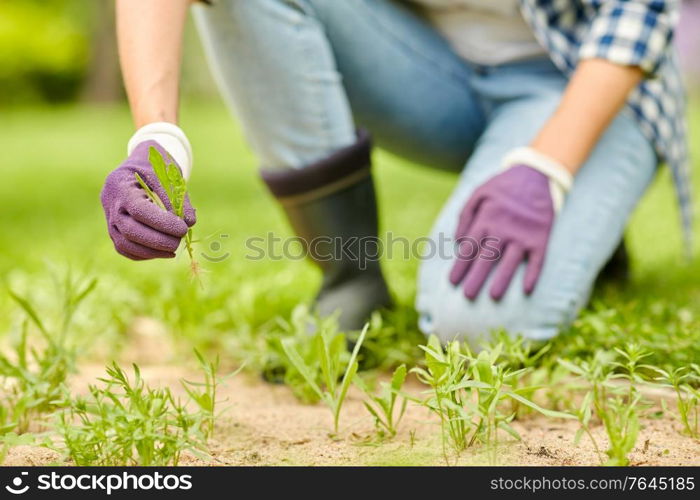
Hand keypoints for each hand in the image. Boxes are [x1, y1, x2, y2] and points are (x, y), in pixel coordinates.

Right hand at [100, 140, 195, 259]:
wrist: (139, 164)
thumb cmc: (156, 166)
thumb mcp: (169, 175)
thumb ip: (178, 199)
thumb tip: (189, 223)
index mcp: (120, 184)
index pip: (139, 210)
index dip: (161, 223)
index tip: (183, 229)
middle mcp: (110, 202)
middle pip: (129, 230)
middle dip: (157, 240)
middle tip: (179, 241)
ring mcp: (109, 217)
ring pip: (124, 243)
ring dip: (151, 251)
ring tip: (174, 249)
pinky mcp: (113, 229)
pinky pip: (125, 248)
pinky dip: (144, 254)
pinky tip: (163, 252)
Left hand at [449, 152, 570, 299]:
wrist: (535, 174)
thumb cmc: (501, 187)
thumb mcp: (478, 194)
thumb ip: (465, 216)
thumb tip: (457, 242)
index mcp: (486, 219)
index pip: (469, 247)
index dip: (460, 266)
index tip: (452, 282)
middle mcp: (503, 229)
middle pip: (487, 257)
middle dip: (476, 277)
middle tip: (467, 296)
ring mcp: (523, 234)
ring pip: (511, 261)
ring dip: (503, 279)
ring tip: (494, 296)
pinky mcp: (541, 237)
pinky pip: (537, 259)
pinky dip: (533, 274)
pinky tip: (527, 289)